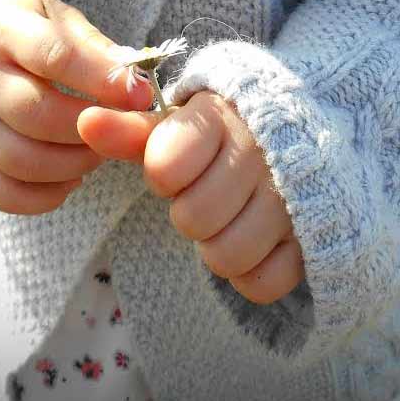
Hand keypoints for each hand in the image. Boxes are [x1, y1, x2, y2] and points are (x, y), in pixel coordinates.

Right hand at [0, 0, 152, 214]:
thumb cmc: (25, 29)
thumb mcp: (56, 15)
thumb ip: (94, 46)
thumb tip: (134, 83)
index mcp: (3, 31)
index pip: (54, 56)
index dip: (102, 79)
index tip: (140, 95)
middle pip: (36, 115)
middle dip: (92, 128)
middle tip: (122, 127)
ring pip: (21, 161)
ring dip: (74, 164)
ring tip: (100, 150)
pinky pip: (4, 193)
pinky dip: (46, 196)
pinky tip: (73, 177)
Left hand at [77, 90, 304, 303]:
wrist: (295, 135)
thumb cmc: (218, 136)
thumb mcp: (176, 125)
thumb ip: (129, 130)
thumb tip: (84, 123)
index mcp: (221, 117)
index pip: (165, 167)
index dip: (163, 173)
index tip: (177, 163)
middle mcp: (262, 153)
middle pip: (193, 219)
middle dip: (189, 213)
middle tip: (205, 193)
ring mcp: (293, 197)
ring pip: (226, 256)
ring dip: (217, 245)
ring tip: (228, 217)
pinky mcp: (314, 237)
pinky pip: (263, 282)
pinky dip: (252, 272)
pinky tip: (255, 241)